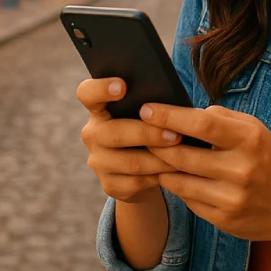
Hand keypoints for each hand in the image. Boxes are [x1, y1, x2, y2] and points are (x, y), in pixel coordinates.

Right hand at [76, 78, 183, 203]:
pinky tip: (175, 172)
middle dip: (149, 134)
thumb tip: (173, 104)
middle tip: (176, 134)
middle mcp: (93, 134)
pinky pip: (137, 182)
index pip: (87, 93)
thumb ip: (151, 104)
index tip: (122, 86)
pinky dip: (159, 176)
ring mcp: (98, 161)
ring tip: (183, 154)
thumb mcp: (147, 113)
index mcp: (99, 108)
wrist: (144, 167)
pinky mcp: (110, 185)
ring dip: (160, 159)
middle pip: (115, 132)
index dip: (101, 88)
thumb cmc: (150, 127)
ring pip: (131, 162)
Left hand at [142, 103, 270, 243]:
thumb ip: (221, 118)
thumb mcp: (255, 130)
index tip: (146, 109)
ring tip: (150, 155)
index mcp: (249, 140)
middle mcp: (241, 169)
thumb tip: (181, 113)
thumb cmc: (269, 159)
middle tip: (138, 133)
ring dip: (160, 167)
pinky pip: (187, 200)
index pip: (200, 124)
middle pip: (181, 154)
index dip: (168, 116)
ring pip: (178, 180)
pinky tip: (173, 177)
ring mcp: (231, 198)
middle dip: (154, 143)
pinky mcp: (223, 220)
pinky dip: (177, 187)